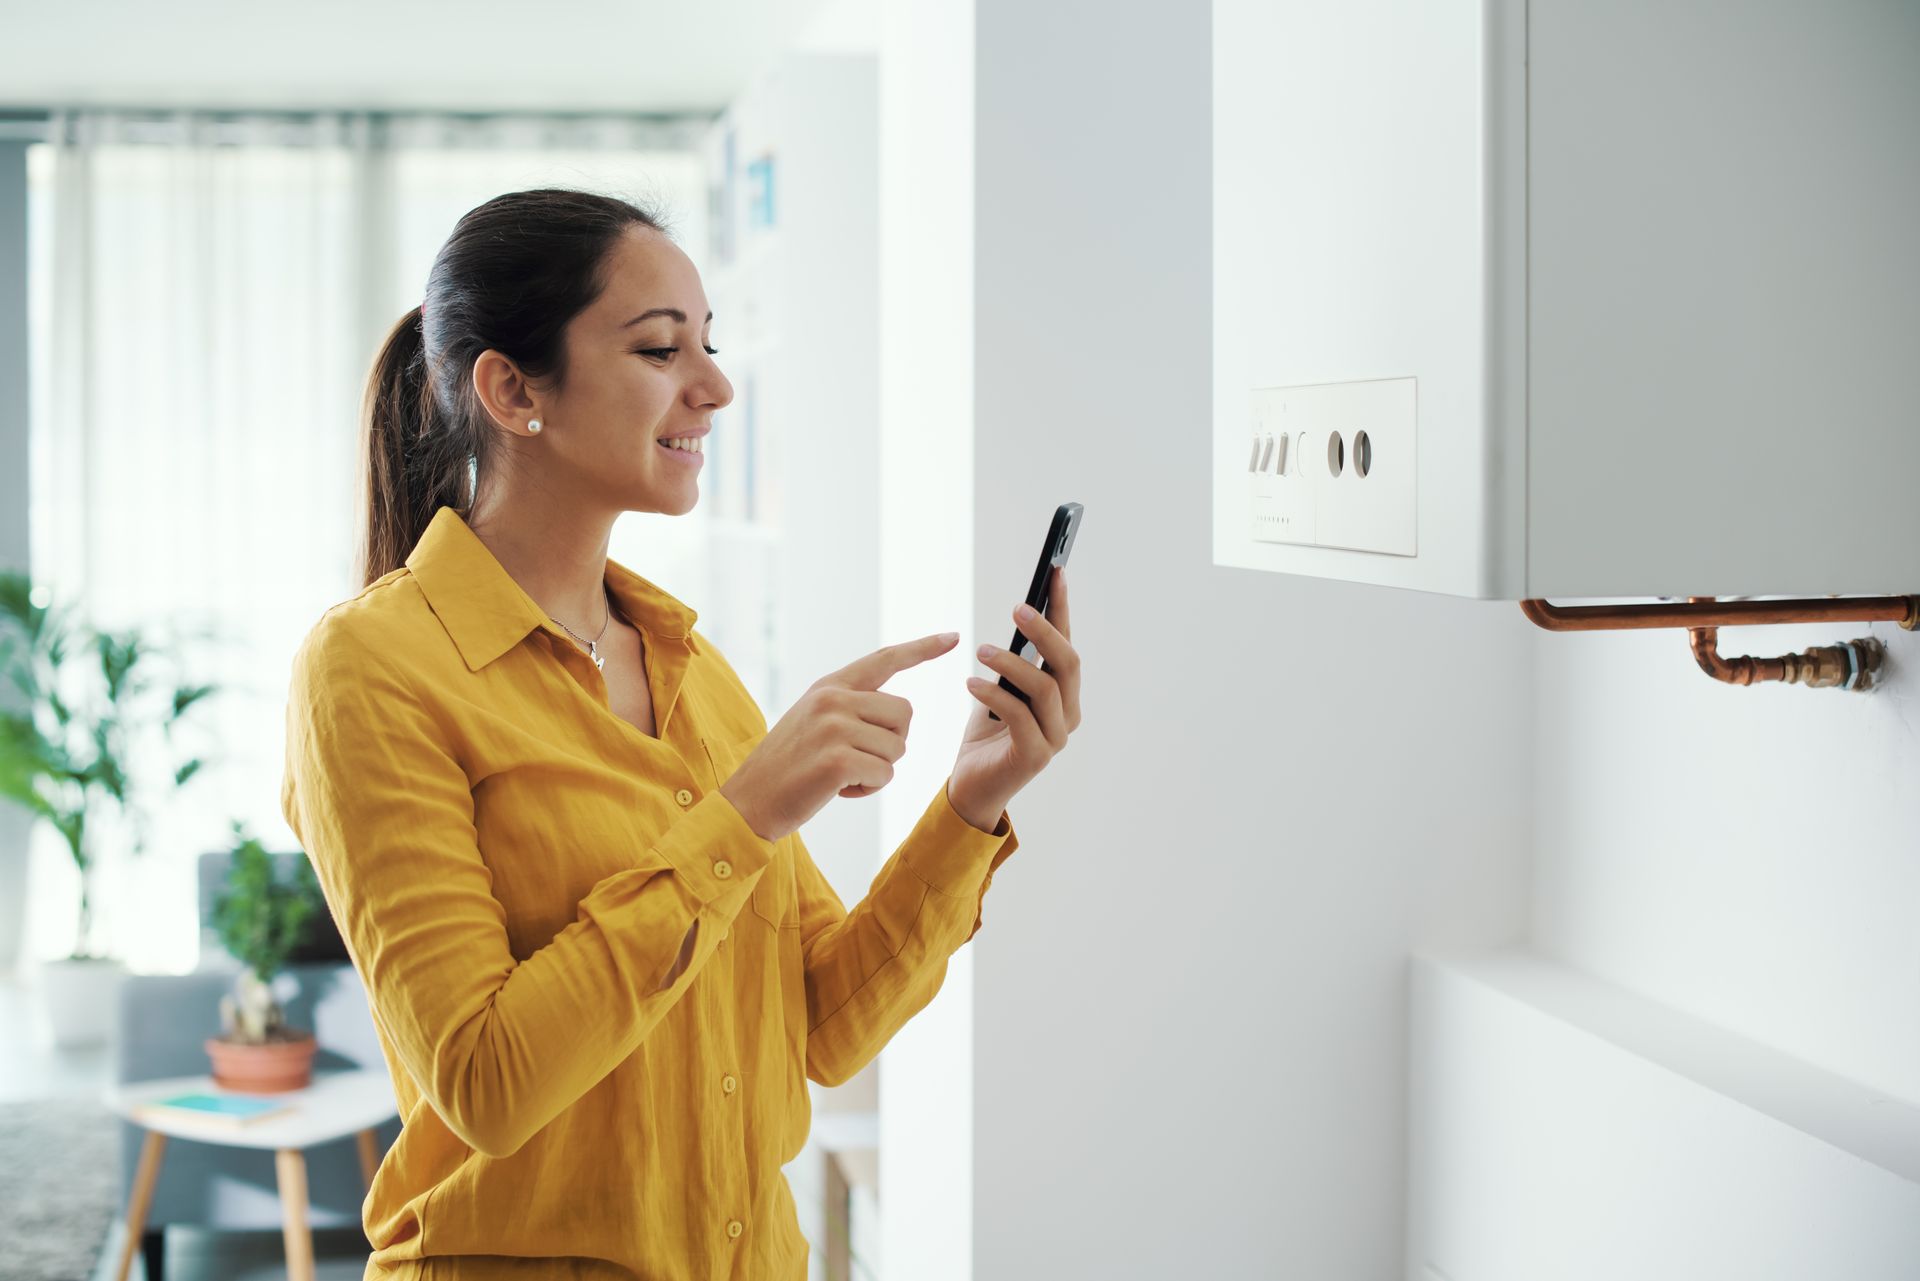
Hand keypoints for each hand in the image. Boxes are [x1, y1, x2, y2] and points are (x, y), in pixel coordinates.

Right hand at [720, 631, 958, 841]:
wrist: (748, 802)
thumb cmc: (788, 768)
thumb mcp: (814, 722)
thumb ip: (850, 707)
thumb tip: (900, 713)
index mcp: (829, 686)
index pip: (885, 659)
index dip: (923, 648)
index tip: (953, 636)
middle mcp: (832, 699)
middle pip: (904, 714)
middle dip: (892, 743)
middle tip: (859, 760)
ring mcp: (834, 727)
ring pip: (897, 748)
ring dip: (878, 770)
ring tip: (841, 775)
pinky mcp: (837, 760)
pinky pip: (885, 774)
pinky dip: (869, 789)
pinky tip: (838, 790)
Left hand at [949, 566, 1080, 829]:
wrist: (971, 789)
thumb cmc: (986, 736)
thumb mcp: (999, 690)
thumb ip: (1013, 663)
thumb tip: (1019, 616)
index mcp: (1063, 697)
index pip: (1066, 644)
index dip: (1062, 608)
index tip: (1055, 571)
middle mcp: (1067, 715)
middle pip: (1067, 663)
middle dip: (1045, 631)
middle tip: (1018, 608)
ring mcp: (1055, 738)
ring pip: (1045, 687)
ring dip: (1011, 663)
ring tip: (980, 650)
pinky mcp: (1035, 755)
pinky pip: (1018, 715)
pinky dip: (993, 694)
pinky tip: (970, 683)